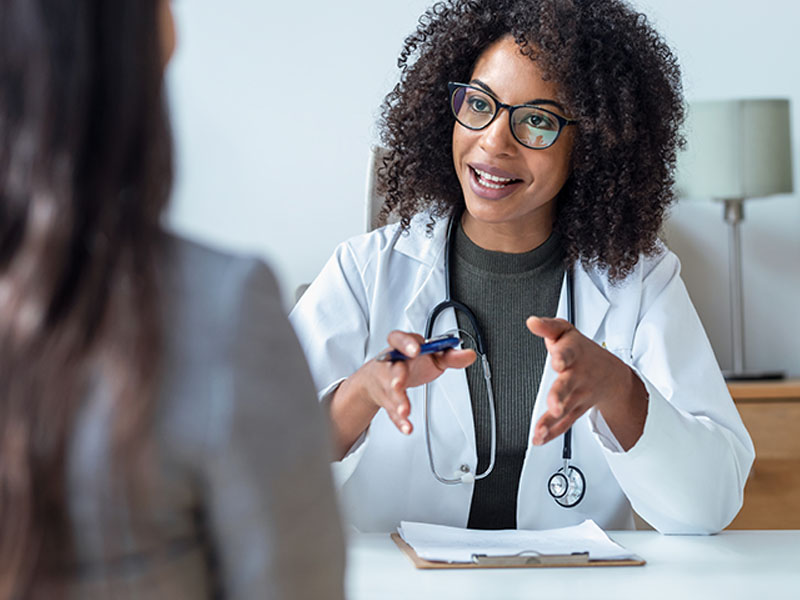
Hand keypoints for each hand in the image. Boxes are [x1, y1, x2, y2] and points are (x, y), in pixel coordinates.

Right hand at [346, 330, 475, 435]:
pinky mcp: (387, 401)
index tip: (416, 350)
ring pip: (390, 392)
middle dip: (396, 377)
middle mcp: (391, 364)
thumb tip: (469, 355)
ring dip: (398, 401)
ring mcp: (386, 382)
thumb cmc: (409, 363)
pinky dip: (400, 420)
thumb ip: (450, 355)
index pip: (399, 339)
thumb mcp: (431, 356)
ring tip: (405, 411)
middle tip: (399, 383)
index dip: (406, 344)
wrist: (380, 377)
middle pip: (392, 369)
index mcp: (402, 347)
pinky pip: (391, 411)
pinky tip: (407, 427)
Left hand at [526, 316, 646, 449]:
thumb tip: (532, 321)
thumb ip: (548, 327)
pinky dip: (552, 432)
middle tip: (554, 406)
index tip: (557, 362)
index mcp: (574, 354)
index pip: (568, 353)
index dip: (562, 357)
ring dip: (552, 421)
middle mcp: (577, 376)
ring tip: (540, 430)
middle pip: (567, 387)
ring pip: (566, 410)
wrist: (611, 375)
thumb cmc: (582, 351)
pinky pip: (564, 423)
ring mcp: (577, 396)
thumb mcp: (566, 332)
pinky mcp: (575, 410)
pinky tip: (539, 438)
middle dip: (560, 396)